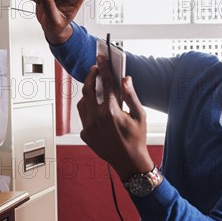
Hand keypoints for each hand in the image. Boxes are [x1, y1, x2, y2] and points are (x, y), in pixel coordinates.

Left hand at [77, 56, 153, 180]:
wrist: (129, 162)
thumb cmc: (137, 139)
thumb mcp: (139, 115)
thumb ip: (131, 95)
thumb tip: (125, 80)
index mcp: (111, 112)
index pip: (105, 83)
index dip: (103, 68)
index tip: (102, 58)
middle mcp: (97, 118)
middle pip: (87, 90)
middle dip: (90, 76)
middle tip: (95, 69)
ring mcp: (89, 127)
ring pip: (82, 103)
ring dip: (87, 93)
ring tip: (94, 88)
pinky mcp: (85, 135)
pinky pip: (83, 117)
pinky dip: (88, 109)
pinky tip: (96, 108)